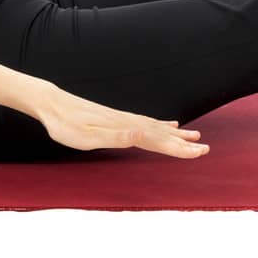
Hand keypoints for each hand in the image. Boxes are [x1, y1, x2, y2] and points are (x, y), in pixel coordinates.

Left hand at [29, 82, 209, 158]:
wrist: (51, 103)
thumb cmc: (66, 124)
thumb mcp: (88, 136)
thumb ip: (117, 136)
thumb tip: (143, 132)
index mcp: (124, 129)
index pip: (157, 141)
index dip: (178, 149)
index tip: (199, 154)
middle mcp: (128, 122)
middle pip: (162, 134)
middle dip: (183, 143)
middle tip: (206, 149)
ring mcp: (123, 118)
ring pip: (156, 127)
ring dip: (176, 134)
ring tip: (194, 136)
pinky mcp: (116, 117)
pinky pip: (146, 122)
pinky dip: (161, 125)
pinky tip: (168, 124)